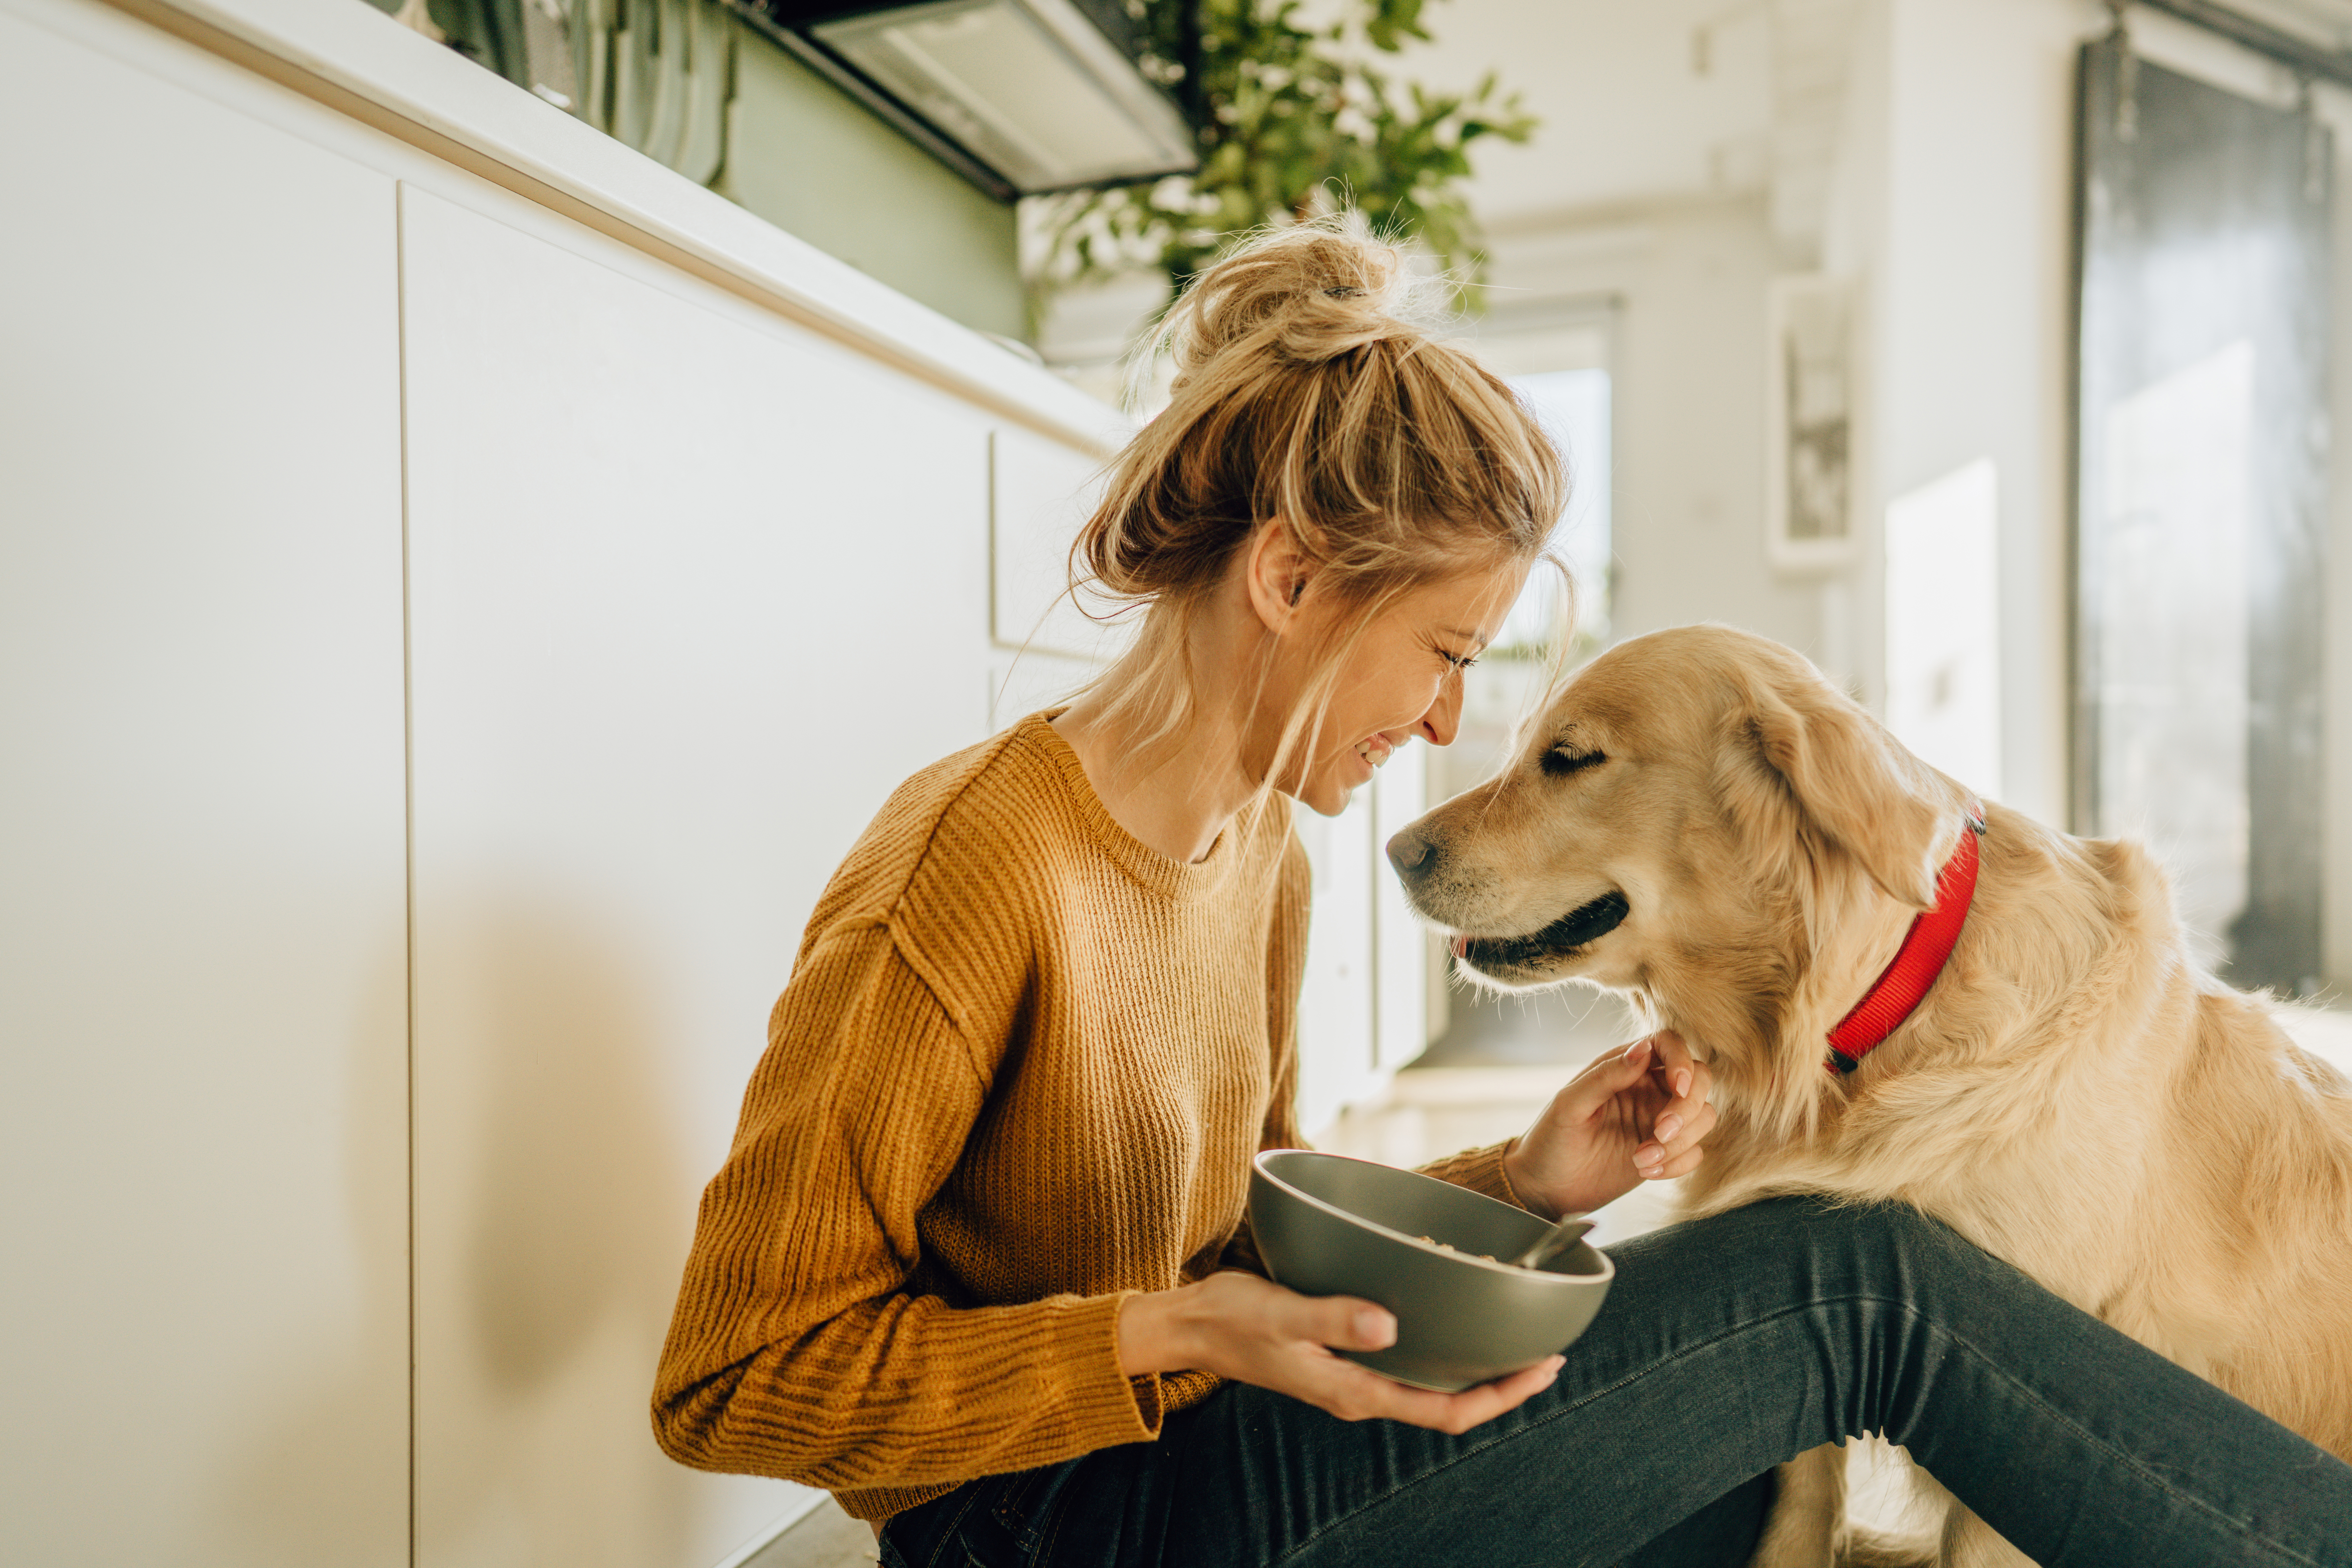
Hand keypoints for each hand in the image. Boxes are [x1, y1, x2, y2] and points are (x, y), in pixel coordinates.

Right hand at [1116, 1271, 1561, 1433]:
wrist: (1191, 1325)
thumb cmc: (1234, 1318)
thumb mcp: (1283, 1314)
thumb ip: (1335, 1318)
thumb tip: (1389, 1324)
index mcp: (1355, 1391)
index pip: (1446, 1412)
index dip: (1502, 1396)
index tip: (1543, 1367)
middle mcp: (1361, 1390)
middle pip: (1449, 1402)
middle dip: (1502, 1382)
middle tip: (1548, 1350)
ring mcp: (1353, 1376)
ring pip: (1430, 1382)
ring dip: (1473, 1365)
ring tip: (1512, 1335)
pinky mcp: (1343, 1355)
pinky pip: (1406, 1361)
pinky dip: (1438, 1345)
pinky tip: (1450, 1315)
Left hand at [1502, 1032, 1715, 1218]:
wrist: (1546, 1187)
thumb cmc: (1550, 1139)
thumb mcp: (1569, 1104)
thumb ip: (1606, 1075)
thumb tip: (1643, 1049)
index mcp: (1624, 1067)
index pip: (1668, 1044)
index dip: (1682, 1060)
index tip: (1678, 1087)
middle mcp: (1647, 1089)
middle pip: (1698, 1079)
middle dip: (1686, 1107)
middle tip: (1659, 1131)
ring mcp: (1658, 1120)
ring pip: (1702, 1116)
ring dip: (1680, 1141)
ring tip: (1641, 1159)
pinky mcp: (1665, 1152)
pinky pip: (1695, 1151)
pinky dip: (1679, 1163)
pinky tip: (1647, 1171)